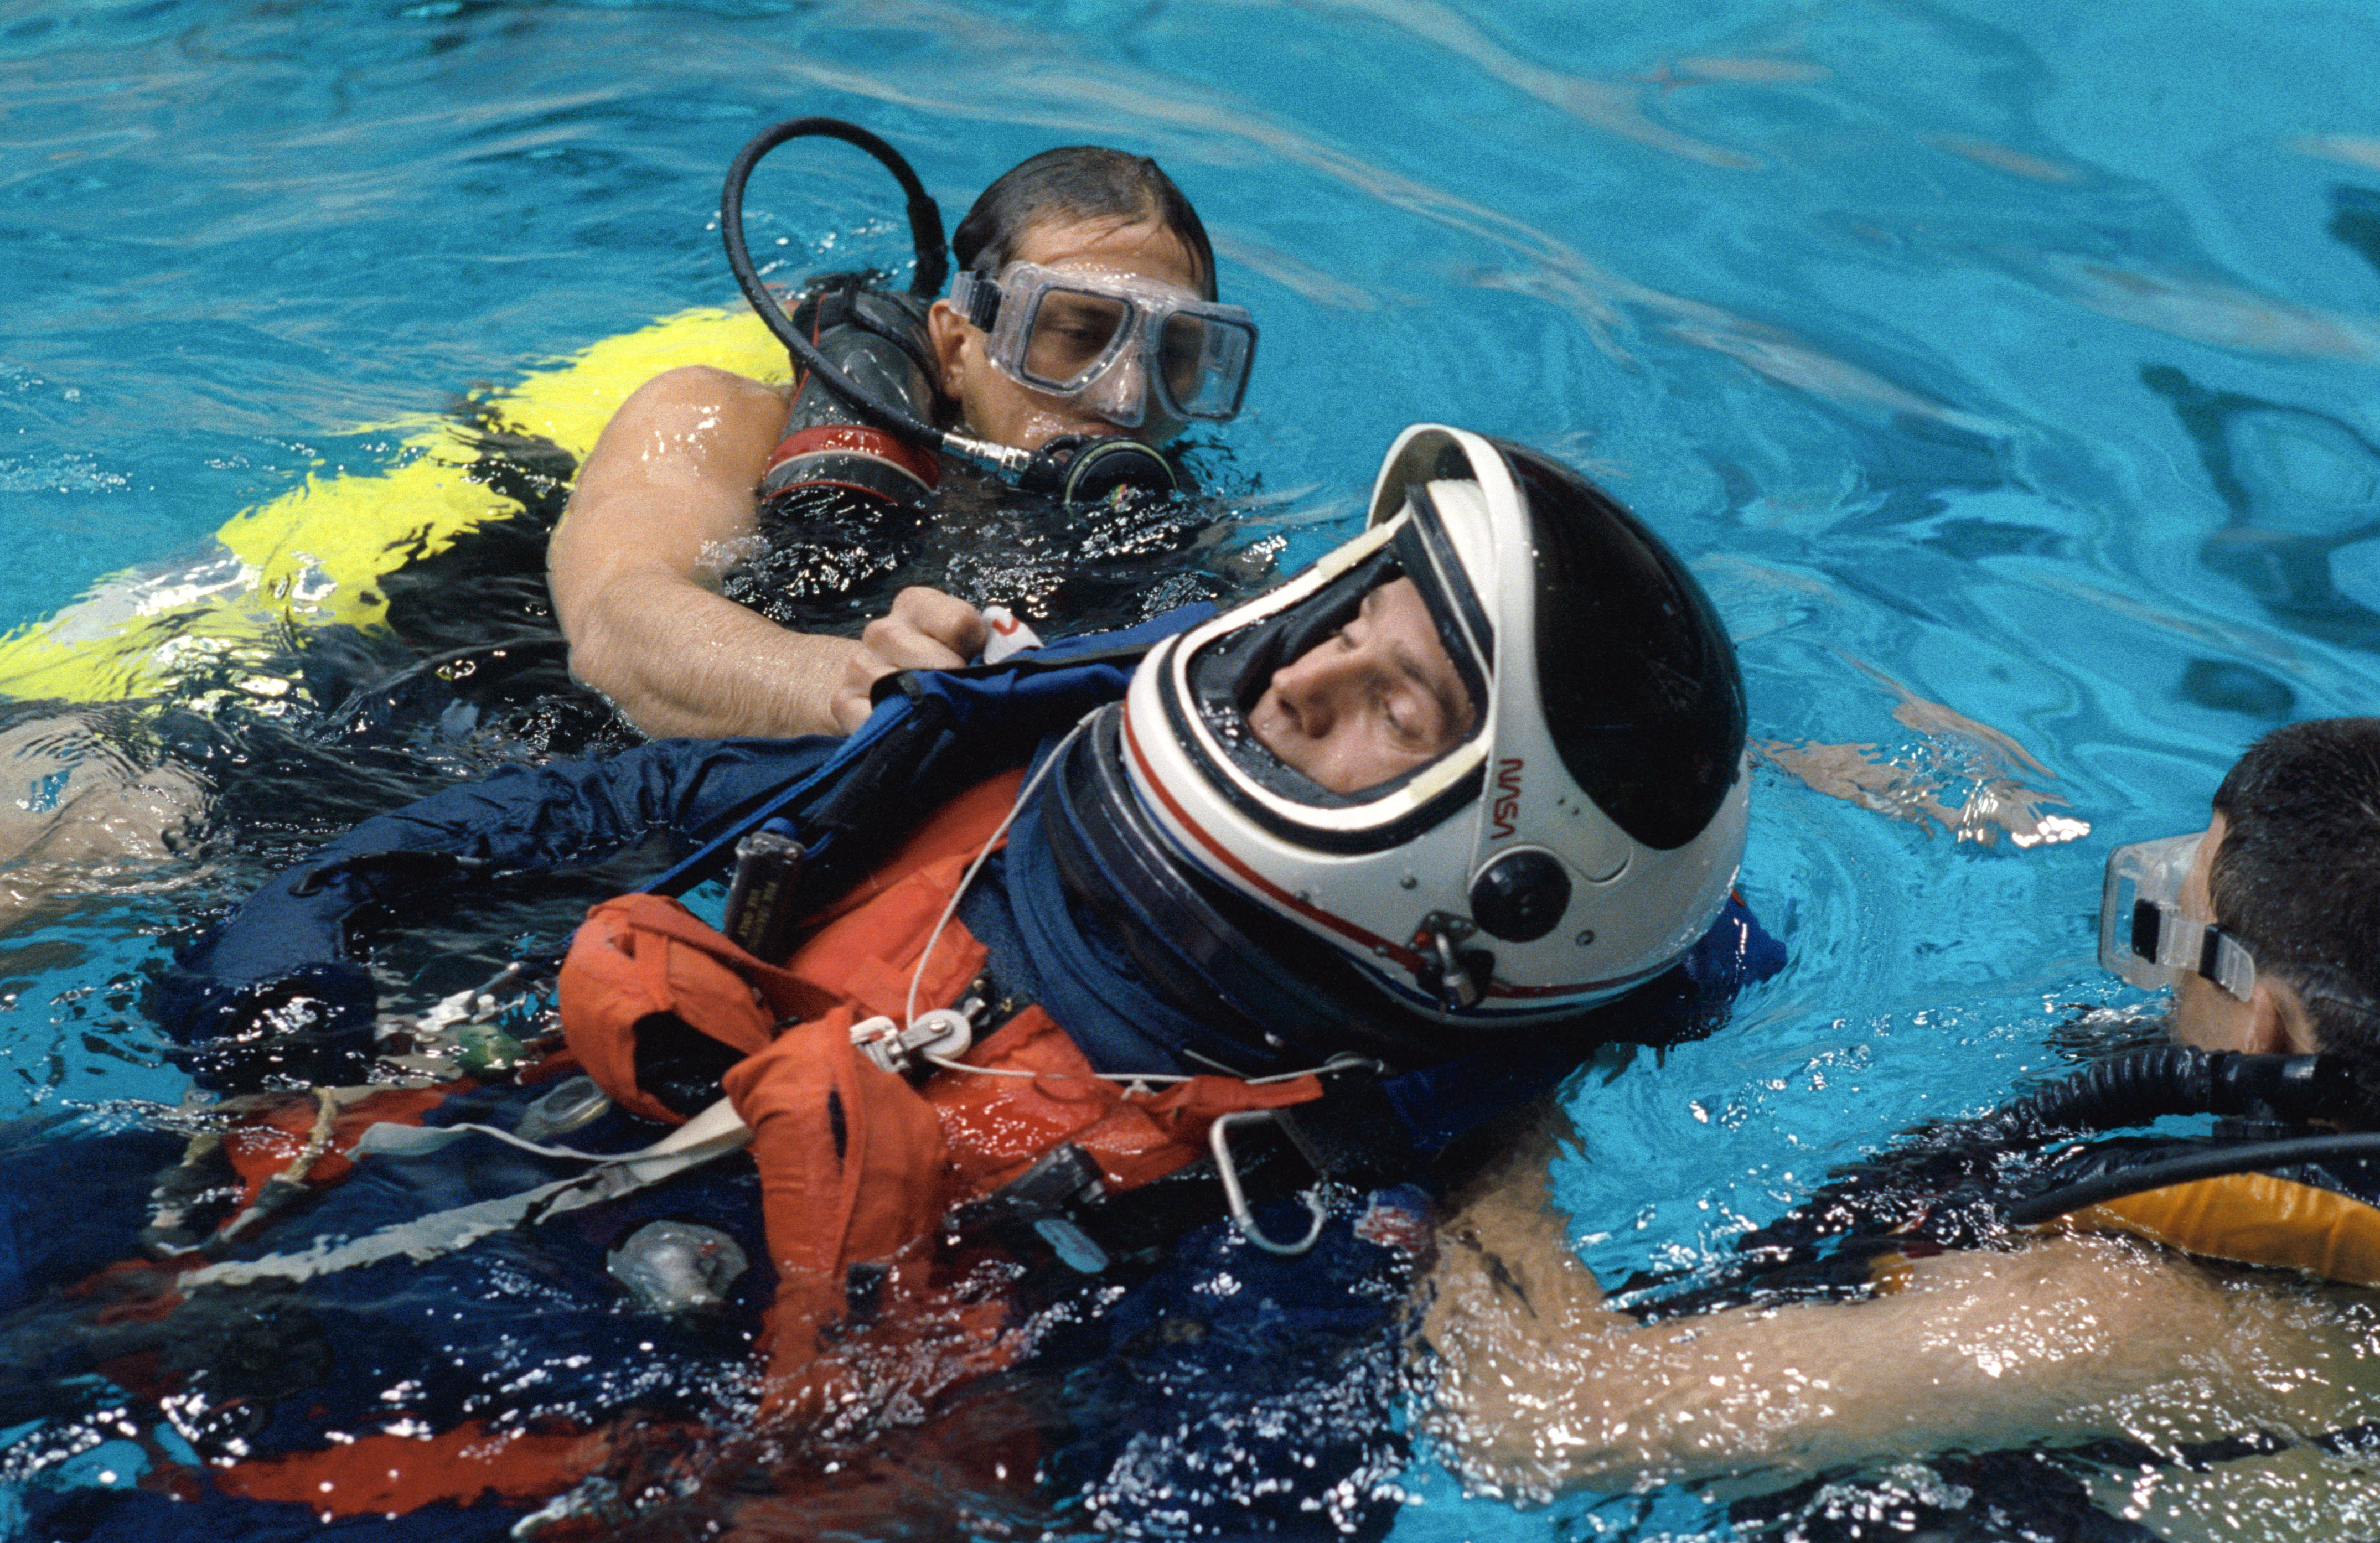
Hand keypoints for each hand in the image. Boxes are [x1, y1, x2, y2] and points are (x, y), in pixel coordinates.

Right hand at [828, 587, 990, 733]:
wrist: (869, 680)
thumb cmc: (931, 659)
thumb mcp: (960, 640)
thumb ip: (989, 643)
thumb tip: (1008, 662)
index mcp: (916, 604)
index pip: (960, 623)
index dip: (978, 650)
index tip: (978, 662)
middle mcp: (883, 630)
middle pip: (939, 664)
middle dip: (960, 686)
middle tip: (963, 698)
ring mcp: (860, 667)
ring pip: (912, 695)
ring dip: (935, 712)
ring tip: (941, 714)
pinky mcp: (843, 702)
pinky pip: (883, 722)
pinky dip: (906, 732)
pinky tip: (915, 729)